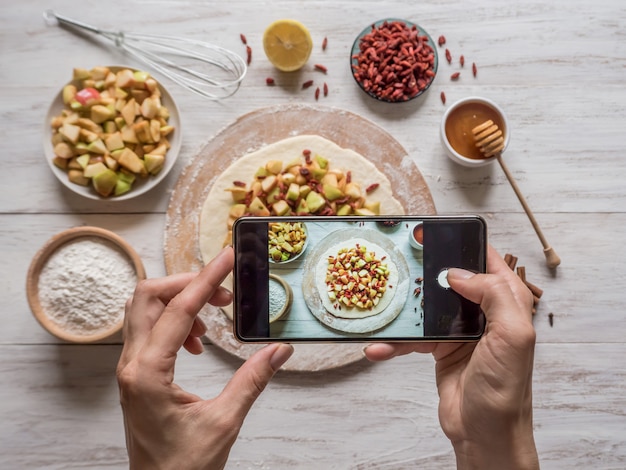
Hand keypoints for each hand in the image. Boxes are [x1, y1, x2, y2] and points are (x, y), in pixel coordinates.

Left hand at [116, 246, 293, 469]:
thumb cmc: (183, 466)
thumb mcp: (224, 421)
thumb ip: (252, 380)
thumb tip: (279, 351)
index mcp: (148, 374)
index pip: (177, 309)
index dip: (206, 279)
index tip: (227, 258)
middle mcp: (131, 365)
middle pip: (147, 297)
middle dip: (187, 283)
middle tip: (224, 293)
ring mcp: (130, 369)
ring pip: (145, 310)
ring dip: (181, 302)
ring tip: (212, 319)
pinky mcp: (137, 374)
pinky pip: (149, 329)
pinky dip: (175, 321)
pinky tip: (197, 341)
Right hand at [364, 246, 538, 469]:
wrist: (484, 434)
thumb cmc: (505, 391)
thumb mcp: (512, 337)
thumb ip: (494, 296)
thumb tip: (458, 273)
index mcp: (507, 302)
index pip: (488, 260)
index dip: (464, 244)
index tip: (435, 233)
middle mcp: (483, 311)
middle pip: (450, 278)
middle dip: (424, 270)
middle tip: (398, 260)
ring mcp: (459, 329)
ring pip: (426, 306)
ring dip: (403, 310)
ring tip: (379, 305)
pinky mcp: (439, 348)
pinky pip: (412, 338)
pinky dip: (394, 342)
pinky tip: (378, 347)